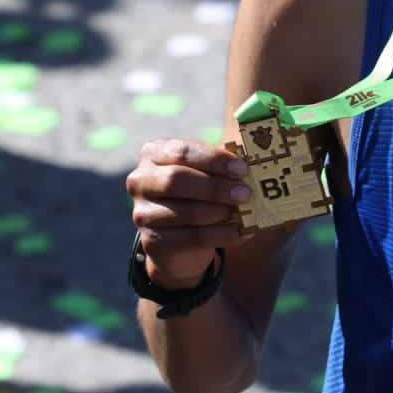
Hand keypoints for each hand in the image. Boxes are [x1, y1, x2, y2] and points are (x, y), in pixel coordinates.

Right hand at [126, 139, 250, 286]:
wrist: (179, 240)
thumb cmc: (197, 194)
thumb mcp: (206, 173)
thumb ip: (222, 167)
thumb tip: (252, 167)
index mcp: (153, 153)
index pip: (182, 151)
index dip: (214, 160)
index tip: (242, 169)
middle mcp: (140, 180)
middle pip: (177, 179)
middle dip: (215, 187)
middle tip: (245, 193)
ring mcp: (143, 212)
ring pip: (185, 211)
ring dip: (219, 212)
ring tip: (243, 213)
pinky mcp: (152, 241)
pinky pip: (191, 237)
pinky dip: (221, 235)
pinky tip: (241, 232)